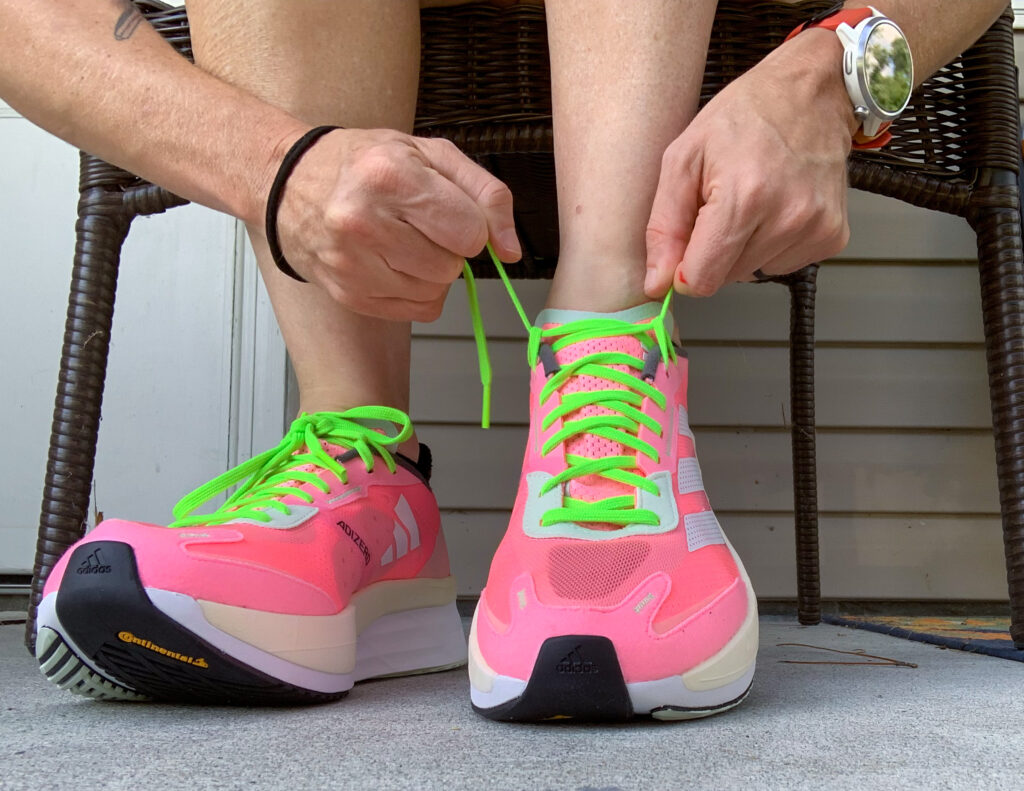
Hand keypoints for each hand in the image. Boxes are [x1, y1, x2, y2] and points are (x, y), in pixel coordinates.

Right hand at [273, 128, 520, 320]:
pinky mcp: (348, 294)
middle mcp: (364, 221)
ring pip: (435, 292)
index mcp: (390, 176)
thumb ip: (484, 195)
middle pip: (451, 266)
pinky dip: (416, 292)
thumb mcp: (429, 154)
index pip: (469, 232)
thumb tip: (510, 249)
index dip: (470, 226)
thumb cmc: (363, 163)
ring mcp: (351, 263)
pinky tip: (393, 264)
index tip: (449, 213)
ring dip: (432, 272)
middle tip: (419, 225)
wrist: (287, 185)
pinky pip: (417, 311)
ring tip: (402, 242)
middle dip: (448, 248)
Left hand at [644, 30, 857, 298]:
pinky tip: (776, 207)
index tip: (686, 246)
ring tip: (752, 200)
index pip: (702, 280)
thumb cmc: (744, 116)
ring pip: (753, 273)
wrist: (812, 92)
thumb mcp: (683, 158)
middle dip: (714, 251)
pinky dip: (771, 245)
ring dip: (743, 247)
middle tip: (723, 204)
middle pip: (726, 278)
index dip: (684, 271)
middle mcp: (787, 217)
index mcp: (744, 197)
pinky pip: (782, 265)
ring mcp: (816, 227)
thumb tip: (656, 284)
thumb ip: (664, 228)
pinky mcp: (833, 235)